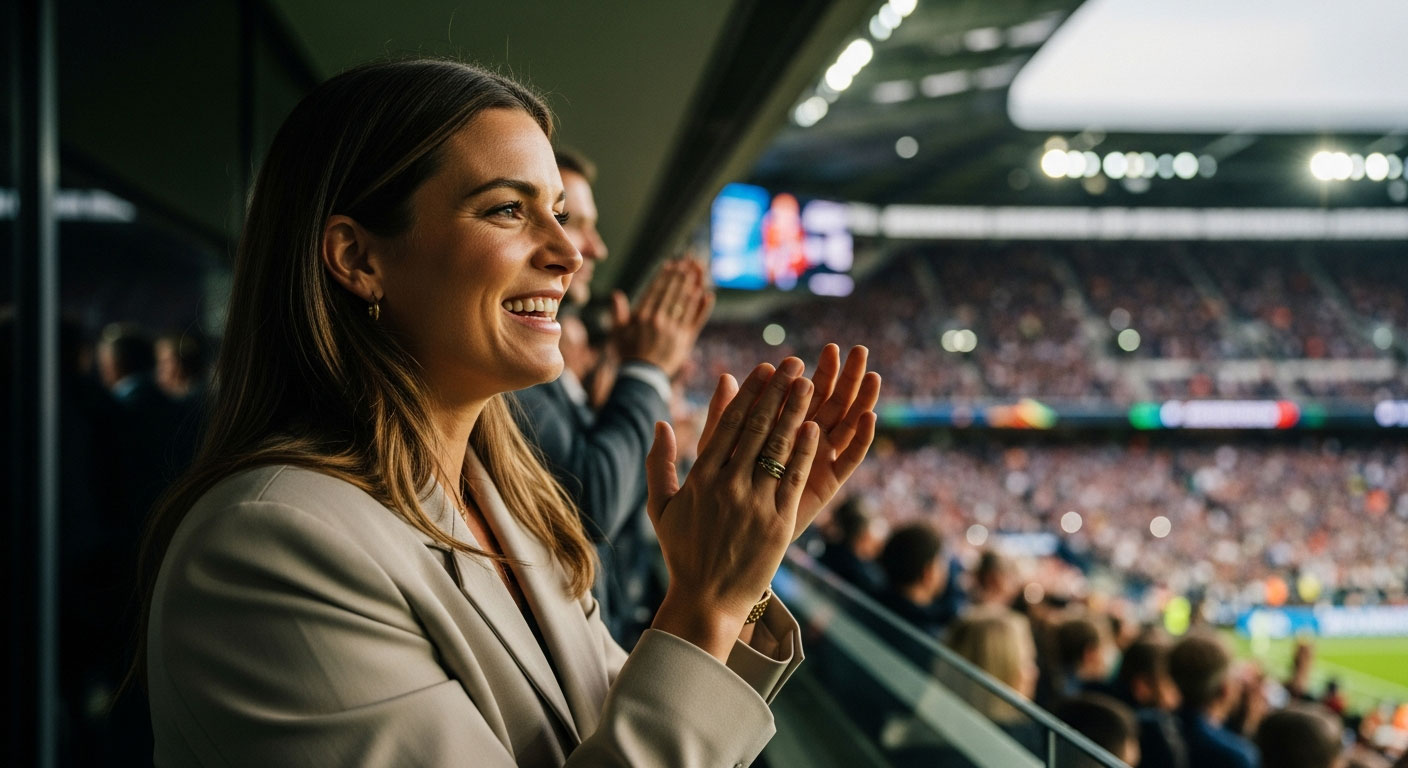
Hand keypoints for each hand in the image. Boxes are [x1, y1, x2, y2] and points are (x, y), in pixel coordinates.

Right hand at [612, 259, 714, 378]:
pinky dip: (701, 306)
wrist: (643, 376)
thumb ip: (617, 312)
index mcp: (643, 316)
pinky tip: (706, 294)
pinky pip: (695, 319)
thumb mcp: (618, 332)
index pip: (655, 290)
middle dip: (680, 276)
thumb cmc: (628, 353)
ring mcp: (673, 329)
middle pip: (672, 293)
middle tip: (687, 262)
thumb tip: (616, 294)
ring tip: (697, 272)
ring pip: (684, 303)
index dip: (664, 276)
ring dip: (692, 285)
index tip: (671, 264)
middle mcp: (659, 320)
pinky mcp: (685, 339)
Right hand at [645, 358, 819, 660]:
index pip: (727, 425)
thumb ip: (659, 463)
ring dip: (794, 413)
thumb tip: (660, 423)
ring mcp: (754, 503)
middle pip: (756, 429)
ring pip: (777, 448)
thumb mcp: (660, 507)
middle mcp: (727, 486)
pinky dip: (804, 451)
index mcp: (700, 479)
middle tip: (793, 365)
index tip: (763, 369)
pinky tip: (815, 427)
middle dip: (776, 393)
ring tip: (810, 384)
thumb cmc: (683, 552)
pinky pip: (793, 478)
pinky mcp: (778, 522)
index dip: (747, 394)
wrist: (707, 599)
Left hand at [698, 344, 879, 541]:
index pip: (805, 391)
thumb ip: (724, 415)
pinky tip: (869, 416)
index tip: (828, 347)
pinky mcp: (827, 484)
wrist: (731, 540)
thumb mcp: (718, 450)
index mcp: (783, 427)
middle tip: (856, 350)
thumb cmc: (721, 495)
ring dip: (859, 400)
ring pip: (845, 425)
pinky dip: (860, 439)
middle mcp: (806, 441)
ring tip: (871, 374)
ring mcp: (819, 461)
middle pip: (831, 402)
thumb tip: (725, 377)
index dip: (817, 370)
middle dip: (843, 377)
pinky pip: (848, 459)